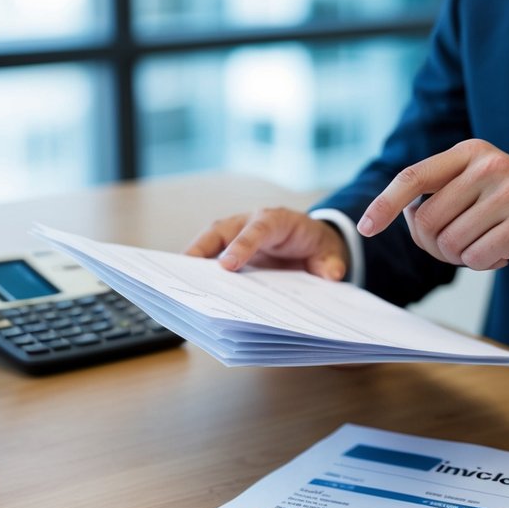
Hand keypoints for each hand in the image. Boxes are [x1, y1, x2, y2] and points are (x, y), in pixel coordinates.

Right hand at [184, 207, 349, 279]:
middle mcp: (250, 222)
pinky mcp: (228, 248)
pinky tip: (187, 287)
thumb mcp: (329, 253)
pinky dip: (196, 268)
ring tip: (176, 281)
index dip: (242, 246)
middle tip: (184, 270)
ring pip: (209, 241)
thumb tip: (332, 274)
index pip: (257, 229)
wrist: (312, 239)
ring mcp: (236, 234)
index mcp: (277, 220)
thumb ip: (330, 262)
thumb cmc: (316, 244)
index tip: (227, 265)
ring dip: (192, 259)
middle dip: (202, 247)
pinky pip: (209, 255)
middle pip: (221, 230)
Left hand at [356, 140, 508, 272]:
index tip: (366, 227)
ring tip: (490, 243)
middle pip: (426, 222)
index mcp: (471, 151)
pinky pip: (477, 258)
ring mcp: (508, 192)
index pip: (413, 177)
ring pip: (450, 244)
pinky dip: (486, 264)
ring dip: (464, 256)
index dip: (384, 204)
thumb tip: (401, 216)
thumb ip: (442, 193)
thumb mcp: (480, 184)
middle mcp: (488, 166)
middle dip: (435, 245)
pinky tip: (507, 251)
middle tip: (462, 245)